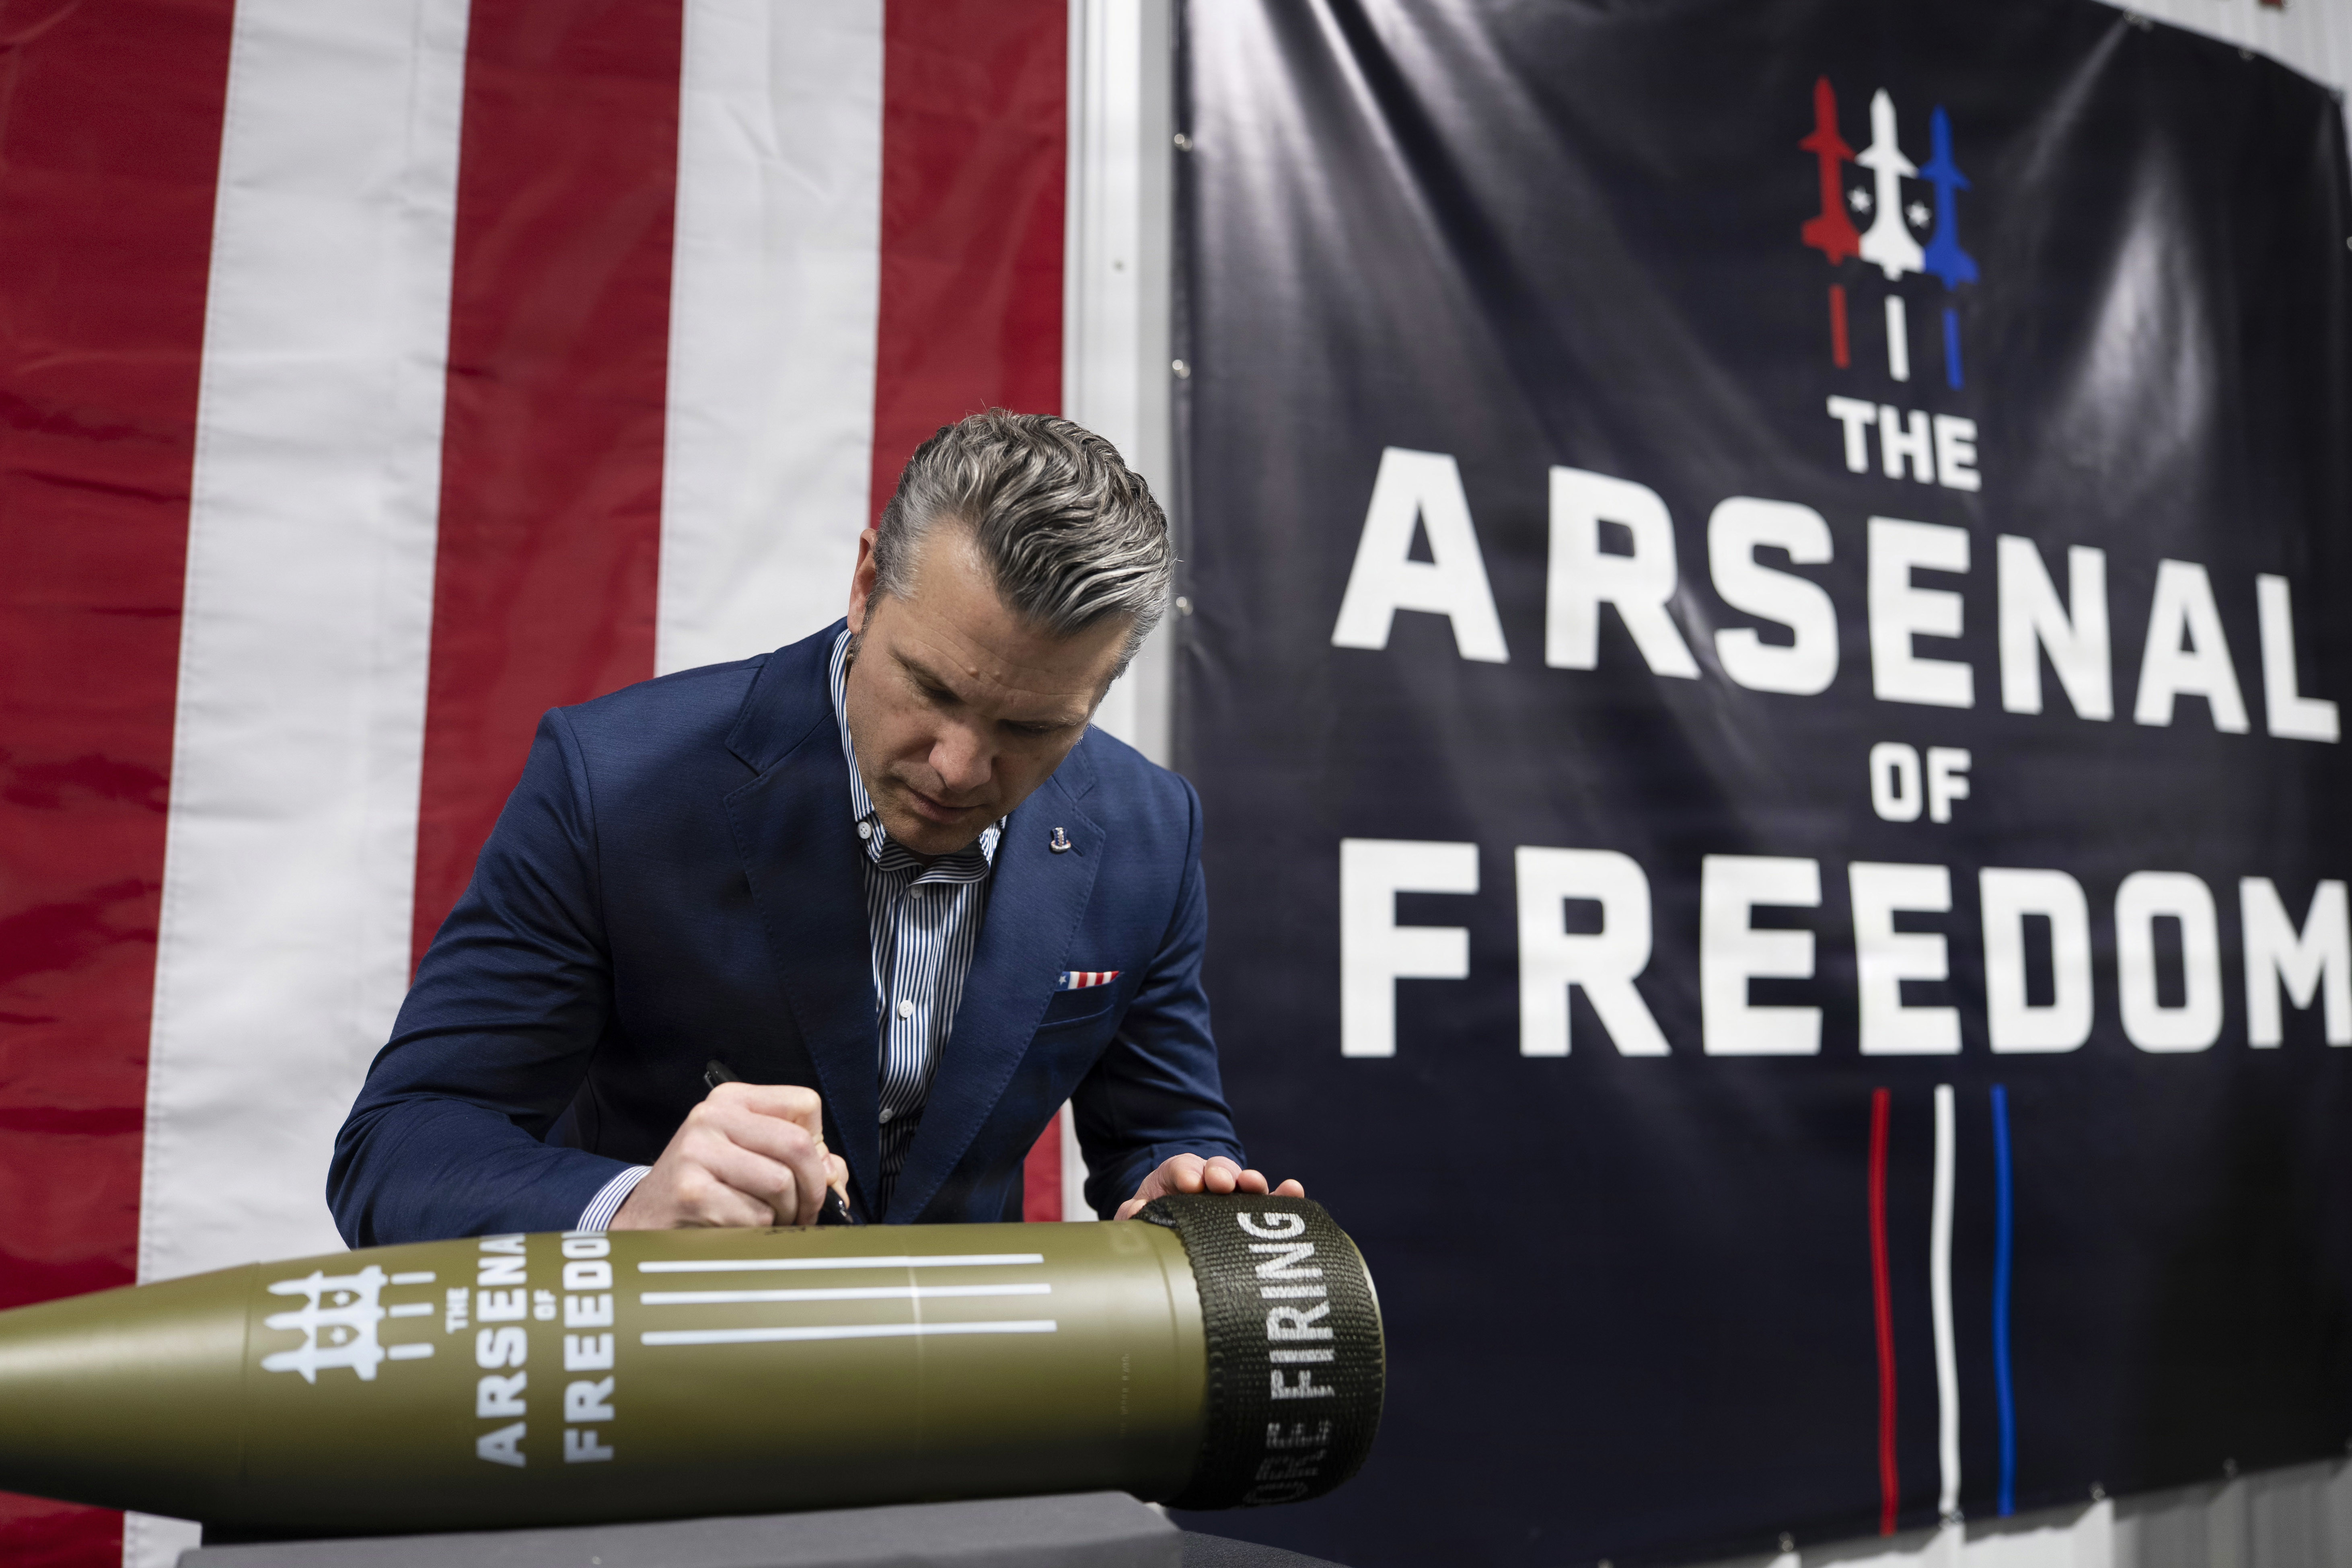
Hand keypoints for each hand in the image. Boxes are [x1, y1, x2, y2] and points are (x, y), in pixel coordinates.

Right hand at [612, 1080, 850, 1228]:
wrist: (643, 1218)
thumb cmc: (705, 1185)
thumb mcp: (747, 1154)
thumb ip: (799, 1156)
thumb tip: (834, 1174)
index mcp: (731, 1100)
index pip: (805, 1103)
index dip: (820, 1144)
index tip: (812, 1171)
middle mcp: (711, 1118)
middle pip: (798, 1145)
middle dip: (813, 1188)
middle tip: (805, 1210)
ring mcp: (698, 1153)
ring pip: (781, 1183)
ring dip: (787, 1215)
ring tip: (771, 1220)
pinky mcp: (692, 1192)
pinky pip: (756, 1216)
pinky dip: (759, 1231)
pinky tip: (741, 1229)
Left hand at [1113, 1153, 1303, 1220]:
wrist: (1175, 1230)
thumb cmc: (1158, 1216)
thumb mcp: (1140, 1214)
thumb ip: (1134, 1213)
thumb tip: (1137, 1211)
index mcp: (1178, 1176)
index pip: (1182, 1167)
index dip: (1186, 1172)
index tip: (1189, 1182)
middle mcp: (1210, 1180)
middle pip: (1218, 1168)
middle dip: (1220, 1172)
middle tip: (1219, 1182)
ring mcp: (1234, 1195)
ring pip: (1244, 1182)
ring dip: (1251, 1181)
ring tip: (1255, 1184)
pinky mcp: (1254, 1213)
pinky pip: (1271, 1203)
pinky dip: (1283, 1196)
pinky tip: (1294, 1191)